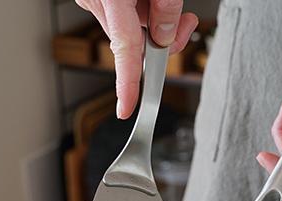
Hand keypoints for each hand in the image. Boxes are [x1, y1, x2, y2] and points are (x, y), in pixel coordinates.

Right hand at [76, 0, 197, 118]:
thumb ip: (167, 8)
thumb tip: (165, 37)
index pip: (124, 49)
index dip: (127, 85)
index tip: (126, 110)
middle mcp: (97, 1)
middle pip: (134, 43)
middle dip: (163, 43)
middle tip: (185, 25)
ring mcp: (96, 0)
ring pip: (132, 31)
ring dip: (156, 25)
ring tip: (172, 2)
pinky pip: (126, 18)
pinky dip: (145, 15)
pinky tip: (156, 0)